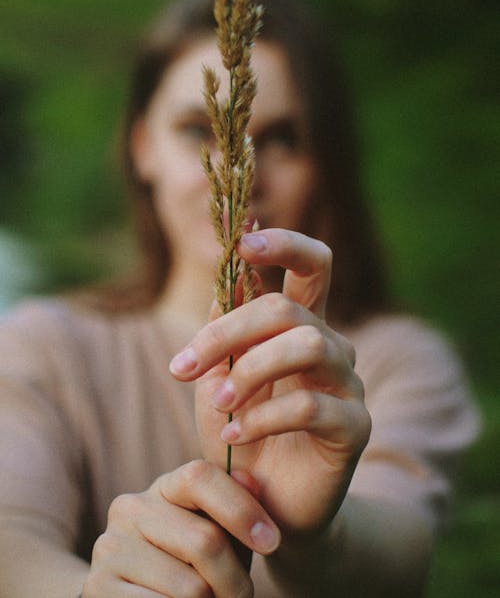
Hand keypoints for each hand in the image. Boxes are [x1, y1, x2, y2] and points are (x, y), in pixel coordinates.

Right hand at [82, 460, 279, 596]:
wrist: (135, 595)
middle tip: (243, 596)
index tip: (272, 542)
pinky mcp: (99, 586)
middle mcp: (131, 508)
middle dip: (235, 579)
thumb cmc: (192, 563)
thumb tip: (250, 479)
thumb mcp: (217, 532)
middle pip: (205, 540)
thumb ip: (236, 505)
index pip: (201, 476)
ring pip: (191, 587)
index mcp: (164, 486)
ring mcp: (111, 546)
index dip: (242, 508)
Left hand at [170, 229, 370, 536]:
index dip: (284, 244)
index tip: (242, 241)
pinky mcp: (354, 426)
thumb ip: (223, 329)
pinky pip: (310, 404)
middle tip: (186, 365)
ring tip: (220, 401)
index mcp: (300, 326)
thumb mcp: (218, 377)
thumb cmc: (239, 434)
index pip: (311, 265)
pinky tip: (234, 435)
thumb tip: (224, 273)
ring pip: (308, 344)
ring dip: (251, 369)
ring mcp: (348, 384)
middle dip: (230, 330)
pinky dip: (263, 417)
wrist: (260, 507)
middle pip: (291, 307)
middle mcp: (330, 345)